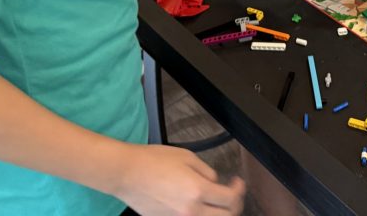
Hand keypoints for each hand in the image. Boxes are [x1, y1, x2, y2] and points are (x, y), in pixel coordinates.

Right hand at [112, 143, 244, 214]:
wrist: (127, 174)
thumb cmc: (154, 160)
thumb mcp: (186, 157)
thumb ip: (206, 171)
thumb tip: (215, 182)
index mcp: (198, 190)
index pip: (230, 199)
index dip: (239, 190)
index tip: (237, 182)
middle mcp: (191, 211)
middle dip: (233, 206)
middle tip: (230, 194)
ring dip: (218, 214)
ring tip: (216, 202)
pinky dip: (200, 215)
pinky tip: (197, 204)